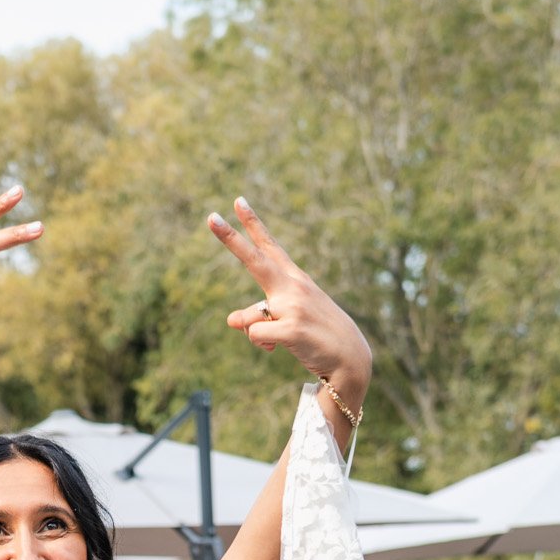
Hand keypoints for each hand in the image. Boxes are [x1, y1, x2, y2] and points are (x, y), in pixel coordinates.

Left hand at [208, 198, 371, 406]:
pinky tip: (280, 347)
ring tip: (279, 340)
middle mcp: (293, 286)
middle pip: (255, 260)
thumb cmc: (317, 336)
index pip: (270, 246)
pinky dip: (262, 345)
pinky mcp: (292, 328)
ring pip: (248, 317)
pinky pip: (255, 335)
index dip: (252, 224)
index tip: (237, 201)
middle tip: (209, 217)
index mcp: (294, 279)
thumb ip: (259, 315)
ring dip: (256, 334)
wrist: (350, 359)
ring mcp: (294, 306)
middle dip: (230, 238)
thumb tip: (231, 320)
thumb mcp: (287, 321)